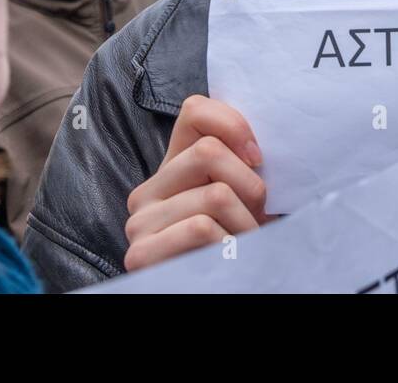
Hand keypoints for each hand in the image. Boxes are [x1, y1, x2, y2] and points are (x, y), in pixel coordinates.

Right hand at [123, 94, 270, 270]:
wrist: (214, 288)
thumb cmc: (234, 246)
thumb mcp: (241, 200)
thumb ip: (240, 166)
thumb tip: (257, 144)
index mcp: (171, 169)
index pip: (195, 110)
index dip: (234, 125)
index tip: (258, 159)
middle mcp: (148, 190)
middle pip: (209, 151)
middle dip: (249, 184)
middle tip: (257, 213)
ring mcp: (140, 222)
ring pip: (214, 195)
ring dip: (246, 223)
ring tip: (246, 241)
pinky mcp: (141, 253)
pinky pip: (201, 228)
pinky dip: (230, 243)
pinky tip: (229, 258)